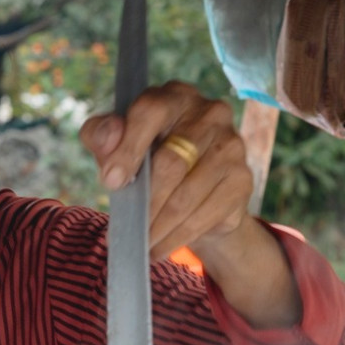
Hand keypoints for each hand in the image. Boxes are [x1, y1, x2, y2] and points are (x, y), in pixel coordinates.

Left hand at [80, 81, 250, 261]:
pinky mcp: (242, 179)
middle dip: (144, 200)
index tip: (110, 182)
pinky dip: (178, 237)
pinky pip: (206, 215)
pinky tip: (159, 248)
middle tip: (125, 227)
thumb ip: (102, 135)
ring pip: (187, 195)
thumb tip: (108, 135)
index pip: (150, 112)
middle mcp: (210, 113)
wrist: (193, 191)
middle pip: (172, 161)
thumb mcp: (115, 146)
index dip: (128, 148)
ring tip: (139, 244)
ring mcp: (232, 146)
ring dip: (159, 226)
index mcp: (174, 96)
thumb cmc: (146, 160)